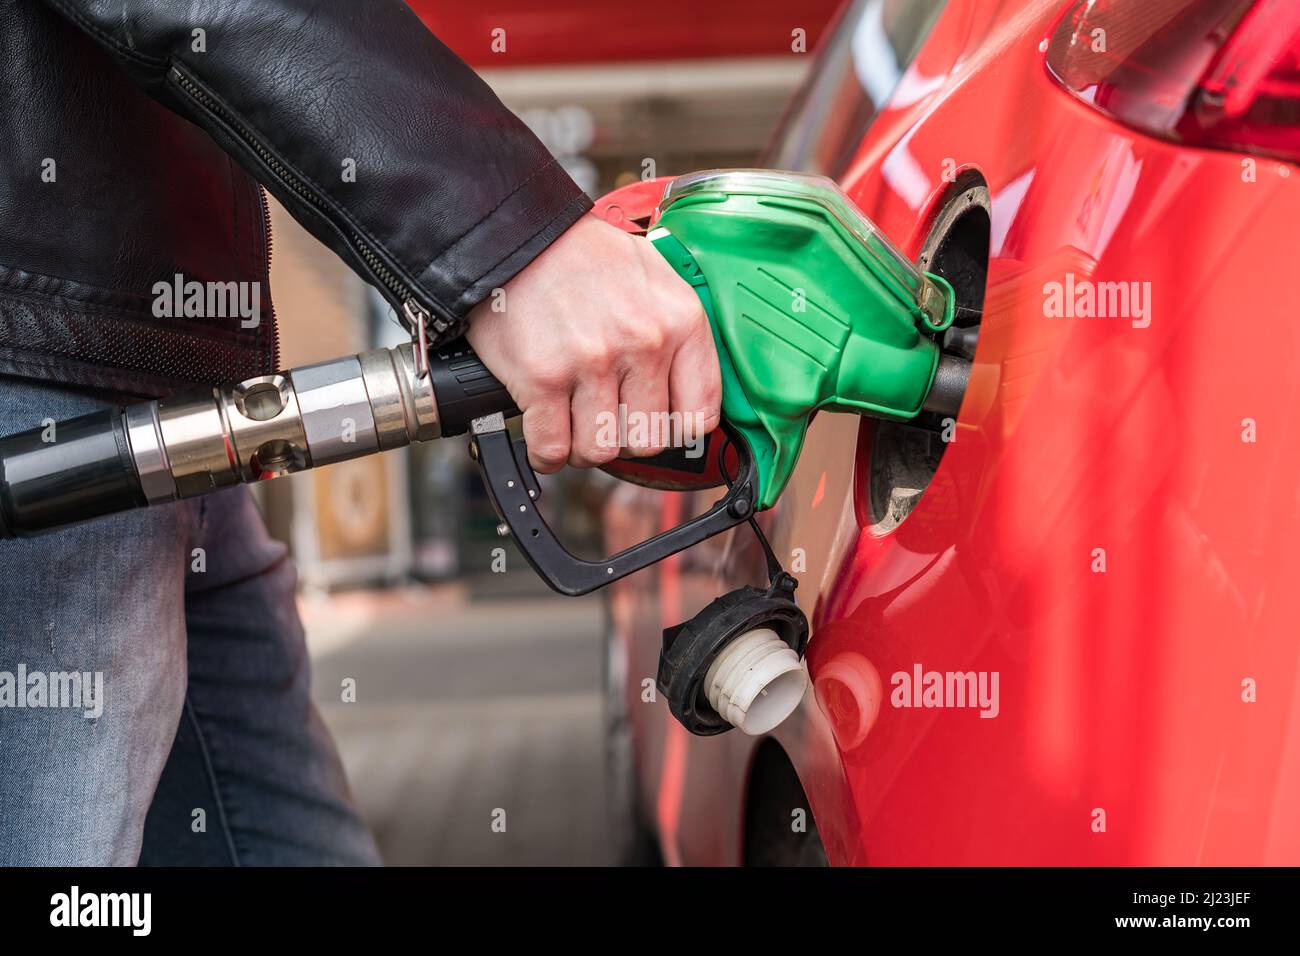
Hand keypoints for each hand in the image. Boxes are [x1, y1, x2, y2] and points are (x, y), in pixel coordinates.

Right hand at [465, 213, 720, 472]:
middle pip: (648, 441)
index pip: (700, 416)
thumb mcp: (656, 278)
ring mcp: (593, 363)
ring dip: (584, 448)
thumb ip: (677, 333)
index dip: (674, 430)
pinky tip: (544, 435)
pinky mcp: (543, 378)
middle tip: (605, 420)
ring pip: (602, 451)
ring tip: (573, 425)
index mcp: (680, 321)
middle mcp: (644, 344)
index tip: (654, 424)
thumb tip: (685, 391)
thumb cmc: (586, 257)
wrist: (519, 234)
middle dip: (624, 438)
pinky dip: (546, 454)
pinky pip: (553, 449)